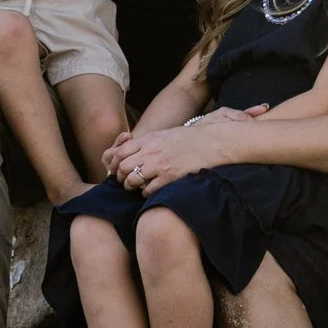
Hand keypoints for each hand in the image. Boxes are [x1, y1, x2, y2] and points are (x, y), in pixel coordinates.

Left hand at [104, 122, 234, 191]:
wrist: (212, 142)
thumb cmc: (189, 139)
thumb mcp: (164, 135)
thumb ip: (148, 142)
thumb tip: (132, 150)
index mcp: (148, 140)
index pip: (120, 153)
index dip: (115, 164)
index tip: (118, 170)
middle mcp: (151, 152)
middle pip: (123, 168)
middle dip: (121, 177)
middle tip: (126, 182)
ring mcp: (160, 165)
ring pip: (132, 180)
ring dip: (131, 186)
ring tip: (137, 187)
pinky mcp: (170, 177)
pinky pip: (148, 190)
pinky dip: (145, 192)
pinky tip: (151, 190)